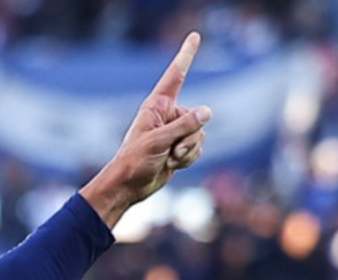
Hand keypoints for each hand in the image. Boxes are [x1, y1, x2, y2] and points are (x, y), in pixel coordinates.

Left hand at [82, 33, 210, 227]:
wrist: (130, 186)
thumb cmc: (135, 160)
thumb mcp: (159, 141)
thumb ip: (185, 126)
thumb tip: (207, 111)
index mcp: (157, 105)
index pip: (176, 75)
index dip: (186, 55)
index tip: (194, 36)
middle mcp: (167, 115)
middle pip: (197, 116)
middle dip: (189, 136)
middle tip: (170, 149)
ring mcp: (175, 131)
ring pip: (201, 134)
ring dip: (188, 150)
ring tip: (169, 158)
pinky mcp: (179, 146)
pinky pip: (198, 148)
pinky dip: (188, 159)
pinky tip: (172, 164)